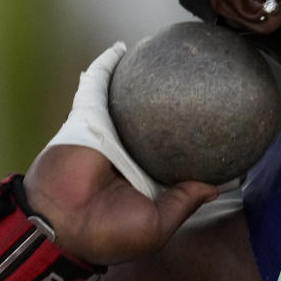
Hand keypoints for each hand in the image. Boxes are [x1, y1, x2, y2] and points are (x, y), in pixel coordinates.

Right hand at [24, 44, 218, 264]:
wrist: (65, 224)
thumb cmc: (109, 231)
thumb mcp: (158, 224)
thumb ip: (185, 202)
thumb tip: (216, 187)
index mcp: (146, 173)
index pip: (173, 147)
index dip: (190, 132)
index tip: (216, 114)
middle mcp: (129, 148)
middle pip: (153, 116)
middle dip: (170, 96)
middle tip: (193, 74)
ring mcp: (109, 130)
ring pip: (126, 96)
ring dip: (139, 74)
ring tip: (162, 52)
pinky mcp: (88, 117)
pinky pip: (97, 86)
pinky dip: (107, 66)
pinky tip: (121, 49)